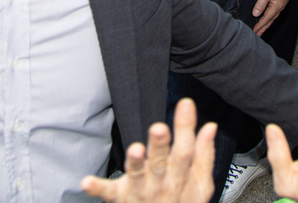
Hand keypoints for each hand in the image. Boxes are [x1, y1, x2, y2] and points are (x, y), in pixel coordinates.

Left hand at [81, 98, 215, 202]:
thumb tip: (210, 126)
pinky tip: (87, 182)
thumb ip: (204, 155)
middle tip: (158, 128)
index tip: (185, 103)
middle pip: (161, 161)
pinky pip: (109, 193)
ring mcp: (140, 191)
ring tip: (134, 150)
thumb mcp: (201, 186)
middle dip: (160, 145)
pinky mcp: (122, 199)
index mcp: (179, 175)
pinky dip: (98, 188)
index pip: (185, 149)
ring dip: (135, 163)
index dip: (185, 126)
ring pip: (137, 175)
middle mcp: (161, 182)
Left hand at [252, 0, 289, 34]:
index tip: (254, 32)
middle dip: (264, 28)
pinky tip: (268, 17)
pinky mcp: (282, 0)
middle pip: (271, 20)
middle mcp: (280, 7)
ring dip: (267, 23)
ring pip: (273, 16)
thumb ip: (260, 4)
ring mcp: (282, 3)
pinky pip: (275, 12)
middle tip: (258, 35)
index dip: (260, 26)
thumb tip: (255, 14)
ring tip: (262, 28)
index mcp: (276, 6)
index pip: (266, 19)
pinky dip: (270, 17)